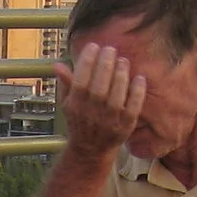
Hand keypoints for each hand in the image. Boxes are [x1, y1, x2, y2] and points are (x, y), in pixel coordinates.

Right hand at [55, 40, 148, 161]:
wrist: (90, 151)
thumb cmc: (79, 121)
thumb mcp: (68, 104)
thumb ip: (66, 84)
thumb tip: (57, 64)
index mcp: (75, 106)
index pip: (80, 81)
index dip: (87, 61)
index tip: (93, 46)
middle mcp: (91, 115)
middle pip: (99, 87)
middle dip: (105, 64)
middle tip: (111, 49)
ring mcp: (109, 122)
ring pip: (116, 95)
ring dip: (121, 75)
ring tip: (123, 61)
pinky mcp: (125, 128)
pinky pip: (133, 108)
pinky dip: (137, 92)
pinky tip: (139, 78)